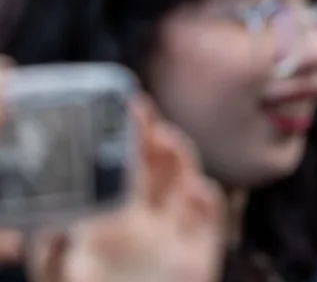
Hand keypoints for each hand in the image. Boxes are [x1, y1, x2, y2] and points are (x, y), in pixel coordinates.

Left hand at [28, 97, 221, 281]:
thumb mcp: (60, 274)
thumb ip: (52, 254)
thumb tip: (49, 225)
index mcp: (104, 222)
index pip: (115, 169)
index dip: (119, 138)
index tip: (117, 110)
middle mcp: (140, 223)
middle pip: (152, 167)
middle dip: (149, 137)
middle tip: (142, 114)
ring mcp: (172, 236)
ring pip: (182, 181)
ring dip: (178, 157)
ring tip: (167, 141)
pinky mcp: (200, 253)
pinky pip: (208, 216)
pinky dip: (205, 200)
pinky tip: (192, 190)